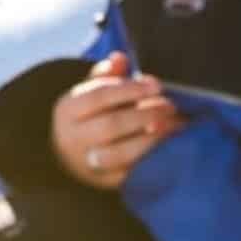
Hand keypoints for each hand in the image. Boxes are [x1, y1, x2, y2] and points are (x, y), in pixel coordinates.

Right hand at [50, 52, 182, 189]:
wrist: (69, 155)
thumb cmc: (89, 115)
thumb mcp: (89, 92)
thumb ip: (106, 74)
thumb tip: (120, 58)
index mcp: (67, 110)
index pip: (98, 96)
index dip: (130, 89)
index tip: (156, 85)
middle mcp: (72, 138)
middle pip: (110, 125)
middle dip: (145, 114)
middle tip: (170, 105)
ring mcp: (86, 163)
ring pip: (119, 153)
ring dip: (151, 138)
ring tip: (173, 125)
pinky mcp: (104, 182)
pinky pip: (130, 173)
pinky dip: (152, 159)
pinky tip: (170, 146)